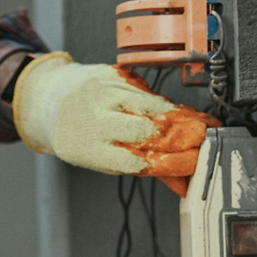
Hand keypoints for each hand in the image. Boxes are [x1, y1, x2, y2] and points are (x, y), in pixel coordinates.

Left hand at [12, 52, 220, 193]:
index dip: (171, 162)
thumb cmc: (79, 135)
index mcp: (90, 150)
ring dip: (182, 117)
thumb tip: (182, 181)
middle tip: (206, 140)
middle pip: (148, 130)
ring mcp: (104, 93)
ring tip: (201, 125)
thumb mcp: (103, 159)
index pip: (137, 160)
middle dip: (182, 136)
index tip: (194, 163)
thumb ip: (142, 167)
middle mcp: (95, 119)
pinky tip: (178, 110)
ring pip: (152, 106)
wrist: (50, 97)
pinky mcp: (113, 74)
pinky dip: (165, 102)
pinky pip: (148, 90)